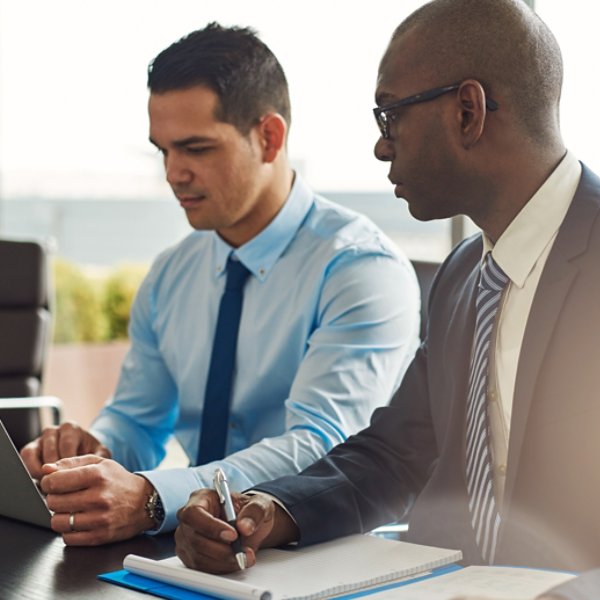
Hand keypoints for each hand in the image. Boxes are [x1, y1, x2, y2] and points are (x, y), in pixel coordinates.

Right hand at [20, 422, 110, 478]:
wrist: (84, 451)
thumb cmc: (92, 453)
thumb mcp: (99, 454)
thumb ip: (98, 458)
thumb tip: (91, 469)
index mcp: (71, 428)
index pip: (66, 446)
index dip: (68, 465)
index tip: (72, 478)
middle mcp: (54, 431)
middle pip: (49, 451)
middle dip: (55, 470)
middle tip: (61, 485)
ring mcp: (41, 438)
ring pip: (34, 452)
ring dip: (40, 470)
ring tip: (51, 484)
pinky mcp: (31, 448)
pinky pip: (25, 456)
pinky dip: (31, 469)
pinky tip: (41, 480)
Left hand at [40, 454, 153, 545]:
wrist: (145, 502)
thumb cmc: (119, 481)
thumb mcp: (100, 463)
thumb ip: (71, 463)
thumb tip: (46, 470)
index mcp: (97, 475)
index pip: (55, 482)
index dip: (48, 483)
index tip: (53, 484)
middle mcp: (98, 497)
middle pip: (53, 502)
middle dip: (54, 498)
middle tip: (64, 496)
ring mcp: (99, 519)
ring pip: (57, 522)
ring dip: (60, 516)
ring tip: (71, 510)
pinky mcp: (99, 536)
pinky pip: (68, 538)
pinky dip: (69, 531)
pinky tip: (78, 521)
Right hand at [175, 490, 298, 573]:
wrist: (250, 526)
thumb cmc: (249, 510)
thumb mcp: (259, 504)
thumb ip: (254, 512)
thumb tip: (244, 527)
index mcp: (201, 498)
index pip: (194, 513)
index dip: (211, 526)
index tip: (233, 535)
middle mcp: (190, 519)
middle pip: (195, 539)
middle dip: (221, 550)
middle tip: (243, 551)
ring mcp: (188, 540)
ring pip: (198, 557)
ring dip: (224, 561)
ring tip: (244, 556)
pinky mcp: (192, 557)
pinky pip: (203, 568)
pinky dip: (222, 568)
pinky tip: (236, 561)